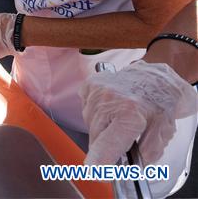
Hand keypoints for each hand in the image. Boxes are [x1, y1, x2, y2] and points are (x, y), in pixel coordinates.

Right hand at [81, 60, 197, 164]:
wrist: (155, 78)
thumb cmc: (159, 103)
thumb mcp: (163, 132)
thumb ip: (148, 153)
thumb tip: (132, 168)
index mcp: (130, 113)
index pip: (108, 143)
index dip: (100, 160)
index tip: (93, 170)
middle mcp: (109, 100)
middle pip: (96, 137)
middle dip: (105, 145)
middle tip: (120, 140)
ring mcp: (96, 91)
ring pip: (89, 124)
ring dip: (101, 129)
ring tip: (118, 119)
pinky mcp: (89, 85)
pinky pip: (85, 110)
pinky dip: (95, 114)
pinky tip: (110, 108)